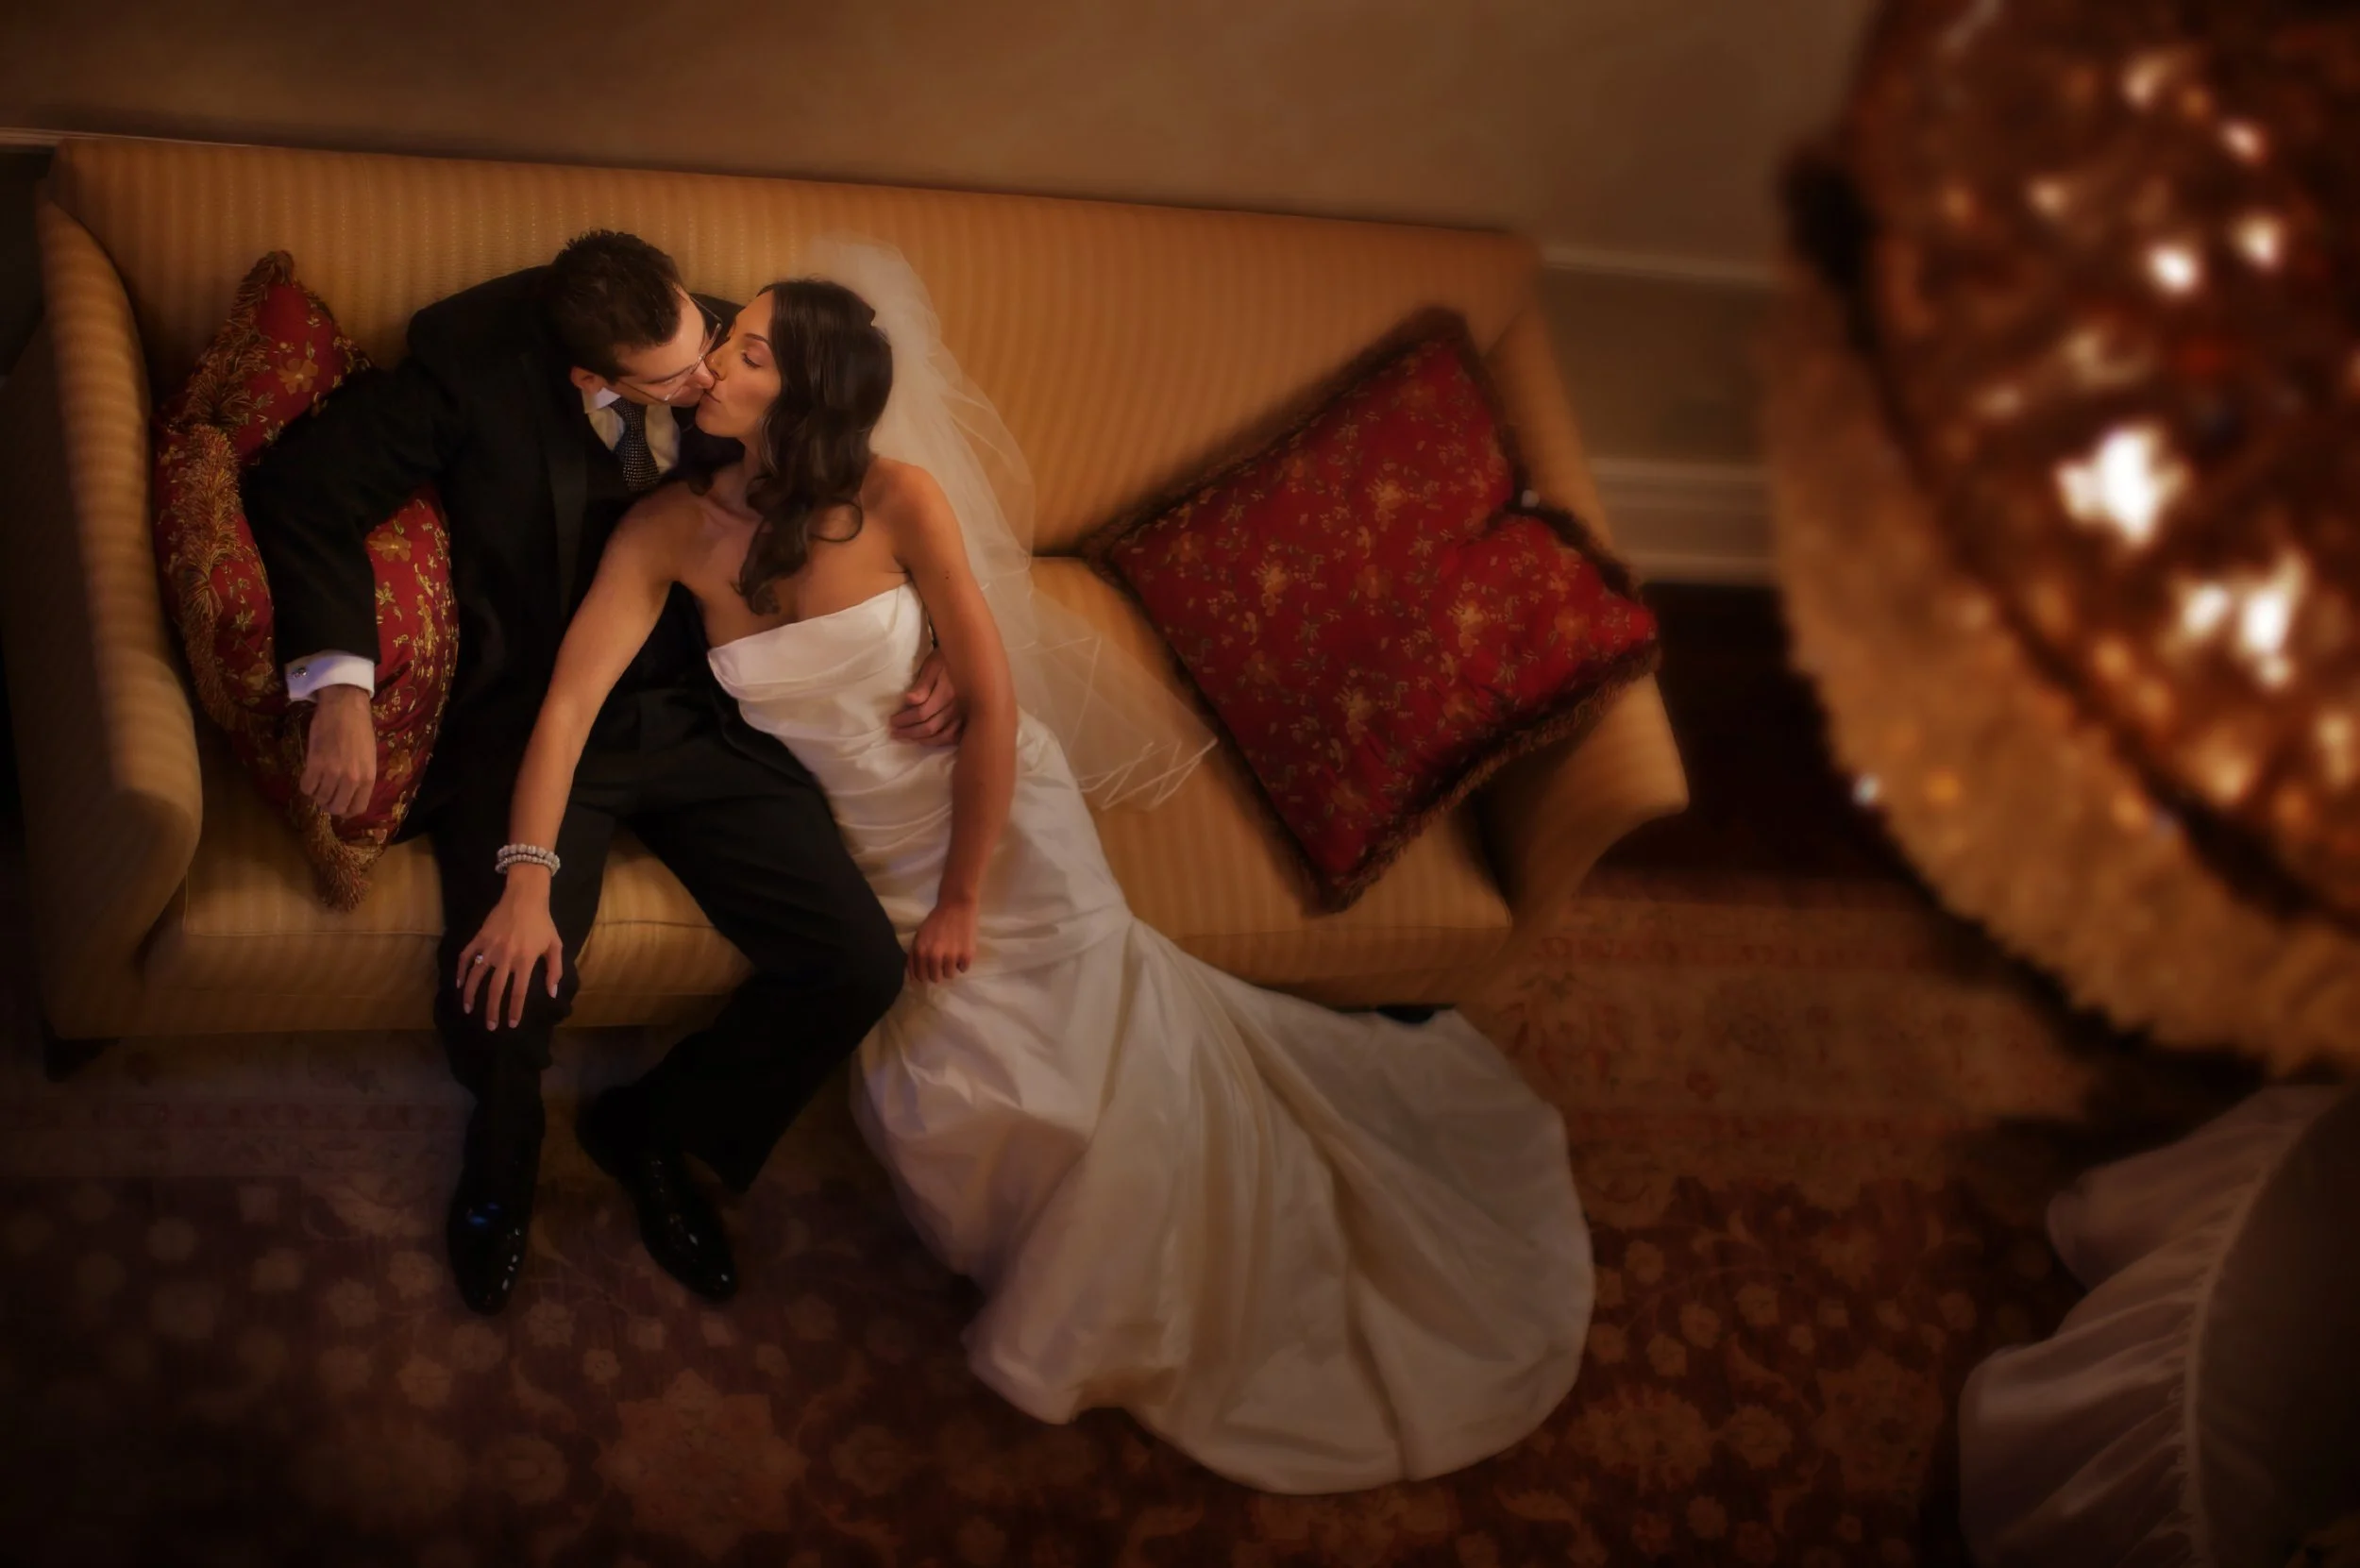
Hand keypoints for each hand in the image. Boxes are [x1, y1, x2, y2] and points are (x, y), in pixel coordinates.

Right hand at [300, 685, 376, 818]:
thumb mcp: (369, 757)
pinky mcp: (315, 764)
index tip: (339, 804)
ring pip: (319, 798)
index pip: (357, 808)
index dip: (346, 810)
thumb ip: (361, 778)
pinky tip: (309, 775)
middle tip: (325, 794)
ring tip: (318, 780)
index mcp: (368, 778)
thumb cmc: (359, 730)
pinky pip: (306, 787)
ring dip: (316, 793)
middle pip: (336, 808)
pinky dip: (306, 785)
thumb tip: (350, 795)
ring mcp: (333, 773)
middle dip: (329, 804)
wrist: (345, 708)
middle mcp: (352, 780)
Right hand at [455, 878, 563, 1029]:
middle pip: (495, 990)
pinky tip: (459, 984)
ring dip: (471, 995)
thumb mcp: (555, 945)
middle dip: (491, 1011)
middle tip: (490, 1027)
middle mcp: (506, 957)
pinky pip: (466, 957)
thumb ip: (554, 970)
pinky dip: (461, 971)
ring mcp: (490, 948)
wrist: (525, 897)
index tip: (511, 1024)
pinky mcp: (479, 938)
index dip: (514, 1010)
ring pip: (476, 976)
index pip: (518, 992)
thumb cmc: (543, 923)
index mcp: (525, 960)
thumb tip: (551, 993)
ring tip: (468, 1009)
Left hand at [890, 647, 964, 746]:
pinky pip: (955, 736)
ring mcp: (964, 715)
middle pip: (930, 727)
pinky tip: (931, 740)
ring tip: (910, 739)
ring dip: (924, 740)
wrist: (971, 659)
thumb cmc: (946, 660)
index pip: (921, 713)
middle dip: (910, 732)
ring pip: (943, 736)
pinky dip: (942, 741)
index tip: (892, 721)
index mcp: (946, 693)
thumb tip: (909, 701)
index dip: (905, 720)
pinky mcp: (969, 719)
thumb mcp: (932, 667)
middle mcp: (957, 707)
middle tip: (895, 733)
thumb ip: (922, 685)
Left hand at [908, 898, 976, 984]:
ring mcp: (952, 957)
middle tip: (942, 961)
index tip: (929, 969)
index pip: (920, 977)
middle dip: (938, 972)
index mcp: (921, 952)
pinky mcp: (967, 955)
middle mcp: (935, 956)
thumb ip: (913, 957)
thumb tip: (913, 978)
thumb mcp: (919, 937)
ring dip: (950, 967)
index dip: (924, 974)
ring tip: (952, 954)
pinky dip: (962, 962)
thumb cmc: (935, 921)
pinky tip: (961, 950)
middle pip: (936, 979)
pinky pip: (963, 969)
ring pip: (950, 975)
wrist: (956, 906)